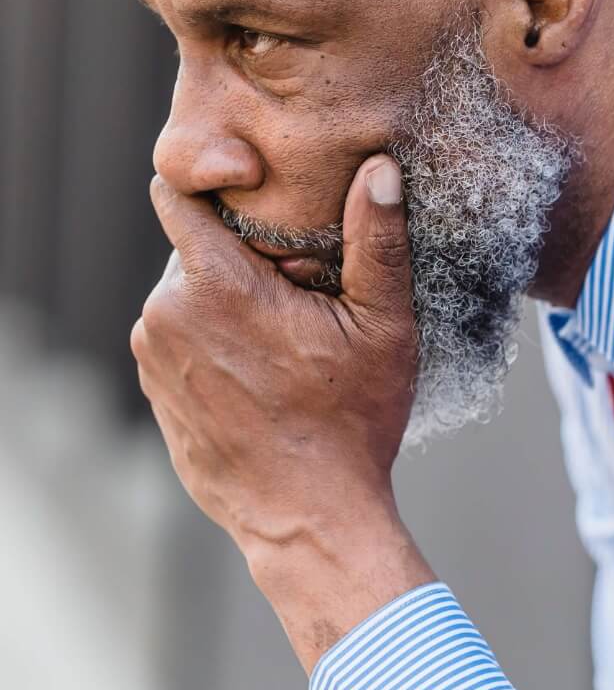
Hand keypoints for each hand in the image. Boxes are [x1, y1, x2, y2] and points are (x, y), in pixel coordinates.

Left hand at [132, 158, 433, 667]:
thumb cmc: (351, 425)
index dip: (220, 189)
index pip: (177, 193)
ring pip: (187, 297)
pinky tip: (262, 379)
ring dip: (227, 304)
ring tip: (285, 343)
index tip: (265, 206)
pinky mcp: (155, 393)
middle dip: (241, 258)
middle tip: (302, 297)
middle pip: (194, 249)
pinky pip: (180, 344)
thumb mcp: (384, 328)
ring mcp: (153, 358)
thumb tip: (379, 168)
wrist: (310, 521)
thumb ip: (377, 240)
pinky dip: (214, 347)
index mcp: (213, 284)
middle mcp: (164, 314)